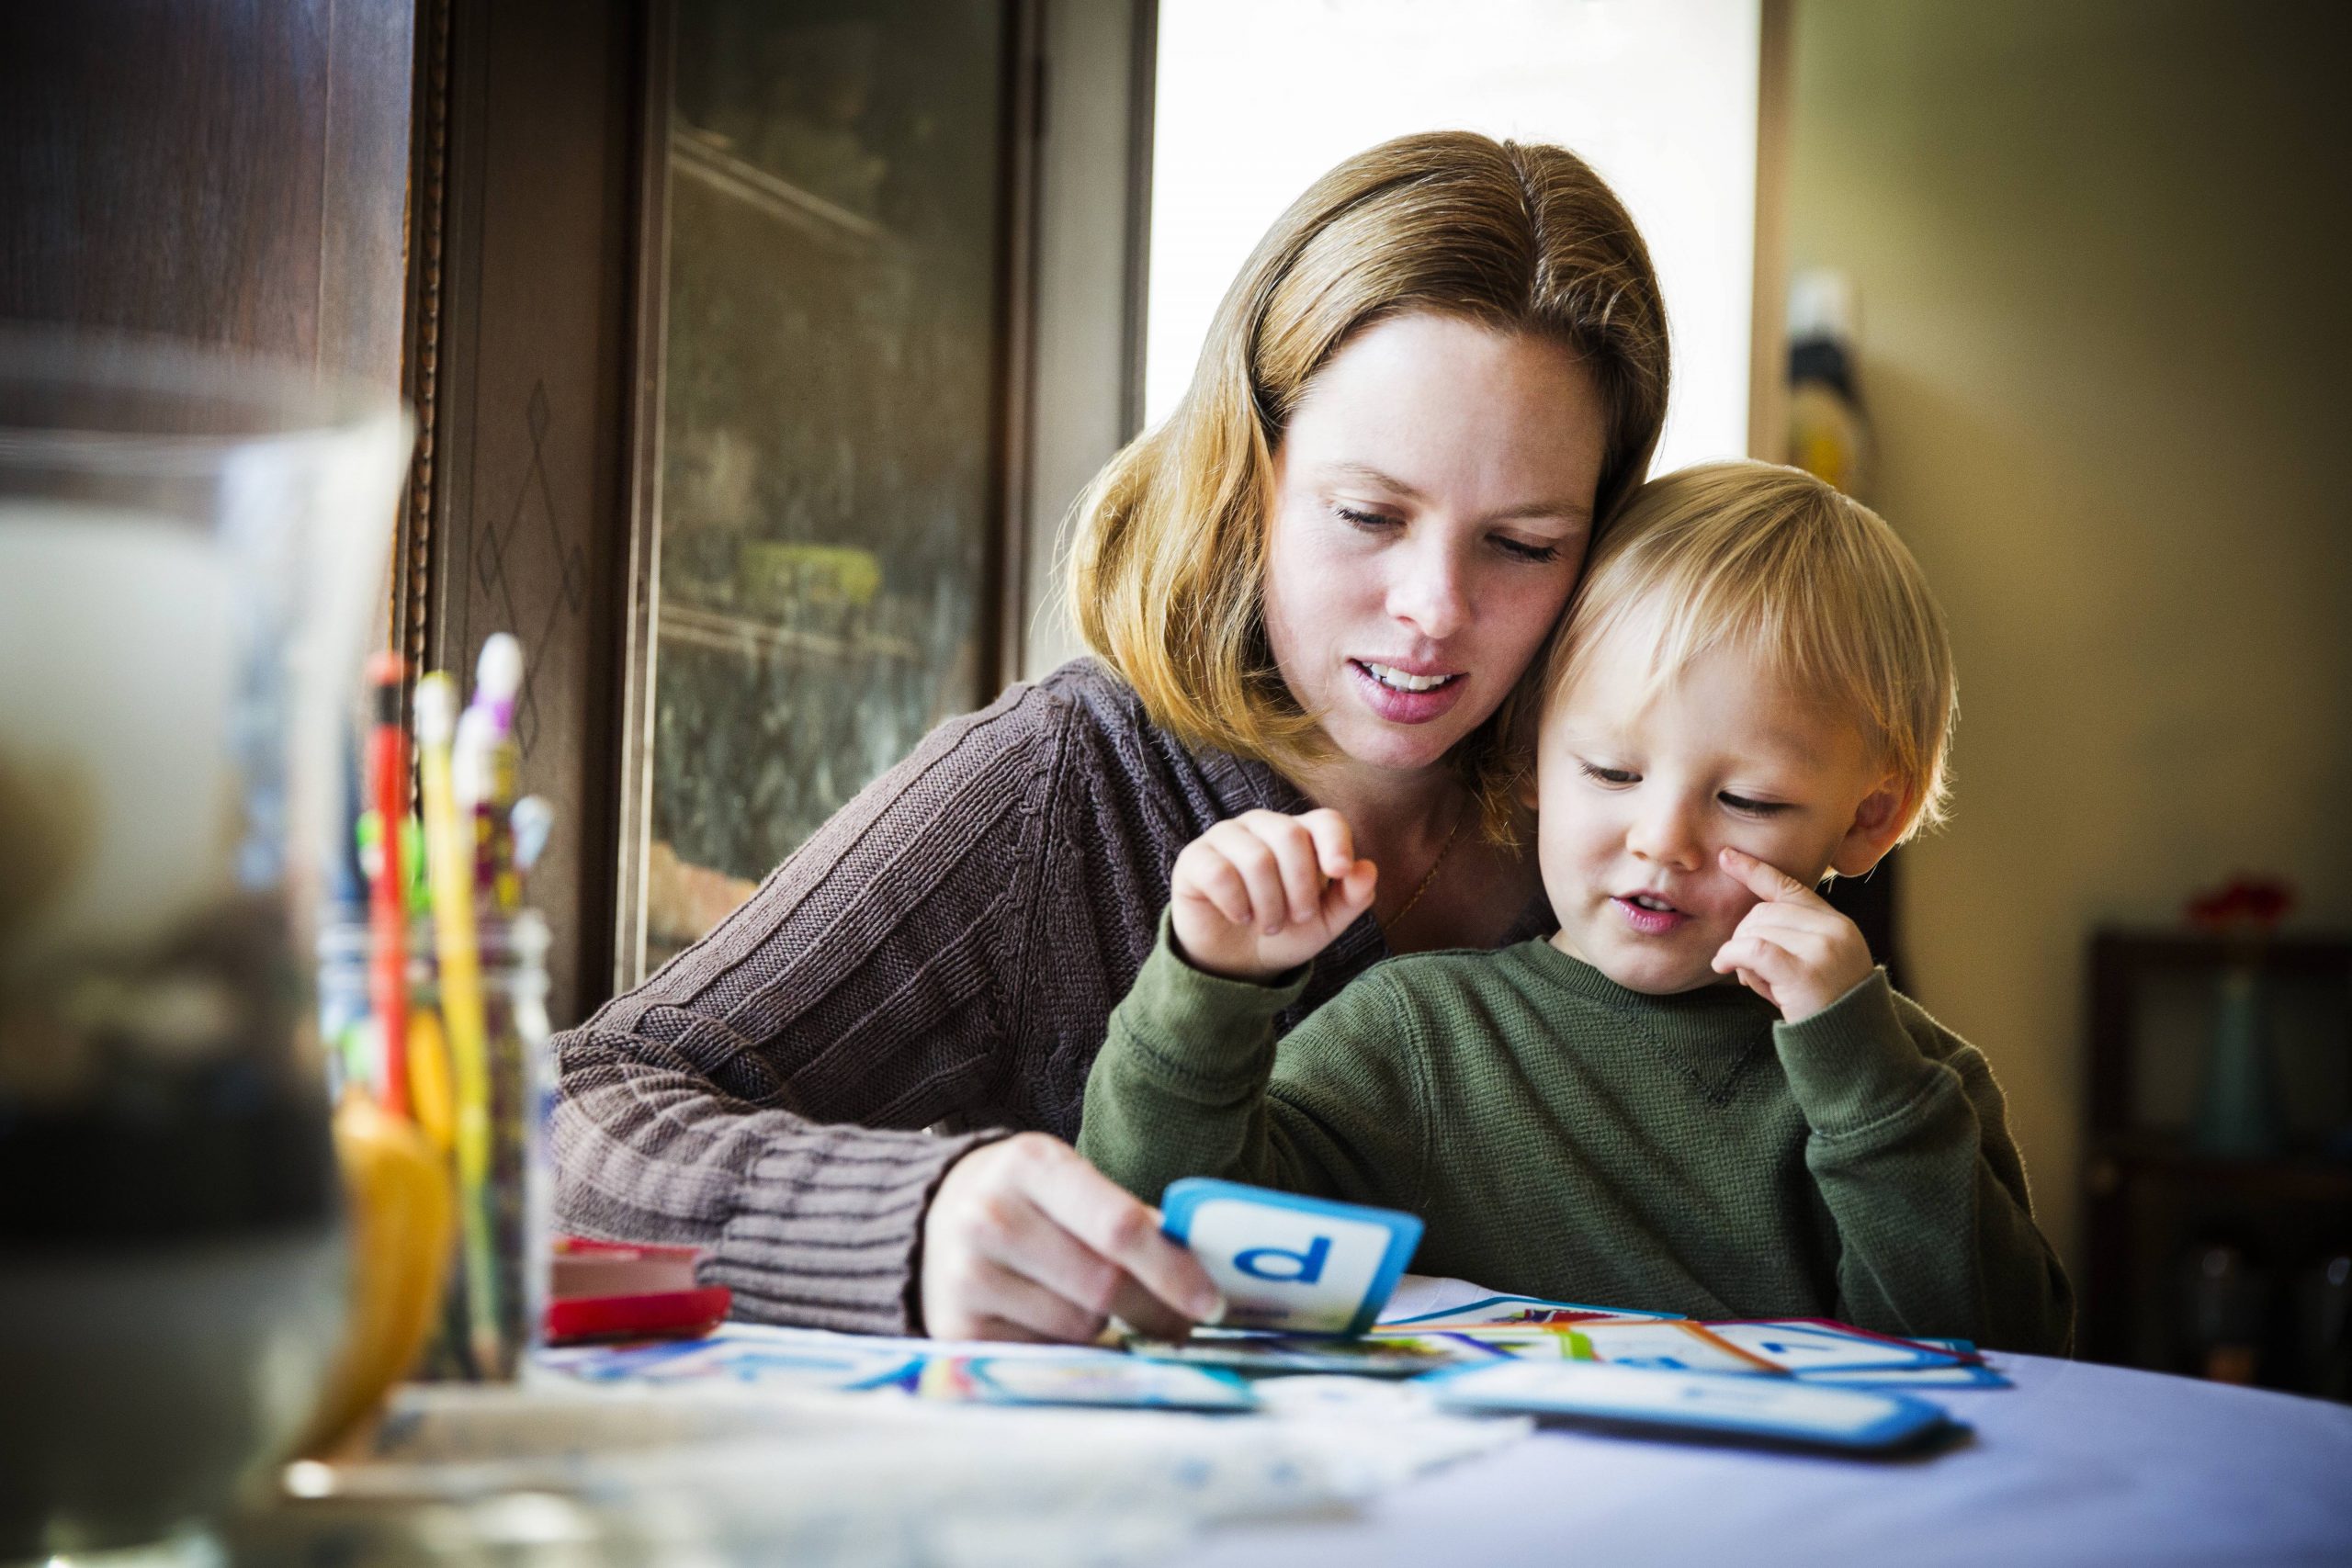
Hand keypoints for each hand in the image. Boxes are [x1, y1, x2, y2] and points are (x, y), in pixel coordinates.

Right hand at [919, 1132, 1223, 1341]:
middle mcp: (990, 1216)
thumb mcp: (1068, 1183)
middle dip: (1155, 1311)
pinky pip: (1044, 1354)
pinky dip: (1066, 1348)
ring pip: (1079, 1327)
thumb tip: (1199, 1271)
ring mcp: (967, 1275)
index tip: (1211, 1302)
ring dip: (1106, 1328)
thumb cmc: (1023, 1201)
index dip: (1173, 1270)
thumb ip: (1126, 1218)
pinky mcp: (956, 1329)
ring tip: (1092, 1305)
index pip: (1119, 1226)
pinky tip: (1051, 1320)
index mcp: (1031, 1164)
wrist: (928, 1220)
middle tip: (1181, 1325)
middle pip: (1104, 1286)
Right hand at [1169, 808, 1377, 981]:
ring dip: (1269, 903)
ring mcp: (1226, 837)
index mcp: (1300, 833)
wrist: (1236, 961)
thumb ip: (1351, 898)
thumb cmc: (1283, 932)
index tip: (1339, 872)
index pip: (1325, 820)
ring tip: (1269, 925)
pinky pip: (1219, 872)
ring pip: (1256, 857)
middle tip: (1297, 918)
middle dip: (1300, 887)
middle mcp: (1263, 826)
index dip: (1335, 843)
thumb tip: (1367, 868)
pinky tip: (1240, 917)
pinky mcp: (1194, 859)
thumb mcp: (1325, 923)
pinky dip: (1236, 903)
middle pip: (1290, 836)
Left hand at [1709, 846, 1875, 1022]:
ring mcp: (1821, 948)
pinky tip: (1726, 967)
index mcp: (1836, 924)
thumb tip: (1743, 927)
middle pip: (1763, 911)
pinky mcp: (1803, 971)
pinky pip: (1752, 948)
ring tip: (1756, 981)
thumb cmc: (1824, 1008)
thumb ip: (1790, 939)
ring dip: (1740, 954)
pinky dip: (1731, 955)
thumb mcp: (1814, 964)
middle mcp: (1832, 929)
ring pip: (1754, 929)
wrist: (1854, 1047)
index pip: (1790, 886)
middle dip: (1745, 936)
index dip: (1754, 870)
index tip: (1726, 856)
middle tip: (1749, 970)